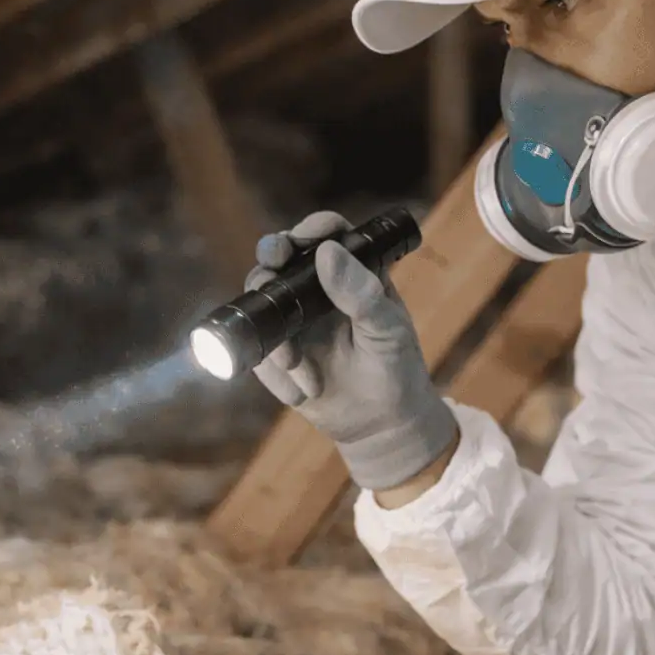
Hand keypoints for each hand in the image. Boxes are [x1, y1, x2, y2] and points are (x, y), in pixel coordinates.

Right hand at [248, 211, 458, 490]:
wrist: (381, 424)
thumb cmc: (395, 368)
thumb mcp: (387, 330)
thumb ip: (362, 293)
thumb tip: (327, 252)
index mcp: (352, 272)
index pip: (328, 235)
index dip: (312, 229)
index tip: (302, 240)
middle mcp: (316, 288)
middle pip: (281, 257)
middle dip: (271, 258)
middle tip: (271, 269)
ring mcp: (292, 318)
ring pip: (262, 301)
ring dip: (273, 332)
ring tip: (296, 363)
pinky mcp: (276, 350)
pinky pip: (258, 349)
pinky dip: (274, 371)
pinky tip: (302, 392)